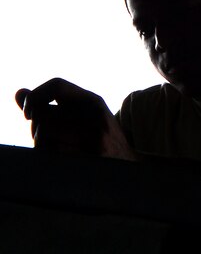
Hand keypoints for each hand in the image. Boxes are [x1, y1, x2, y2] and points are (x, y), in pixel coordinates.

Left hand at [14, 78, 136, 159]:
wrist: (128, 168)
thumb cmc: (96, 142)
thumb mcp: (79, 117)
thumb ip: (48, 106)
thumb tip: (19, 94)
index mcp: (93, 102)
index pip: (57, 85)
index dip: (36, 96)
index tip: (28, 113)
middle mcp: (96, 115)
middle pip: (45, 113)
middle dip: (35, 127)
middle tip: (42, 137)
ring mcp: (97, 136)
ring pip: (46, 132)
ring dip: (41, 143)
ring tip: (54, 149)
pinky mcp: (95, 155)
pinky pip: (56, 151)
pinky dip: (51, 155)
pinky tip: (61, 159)